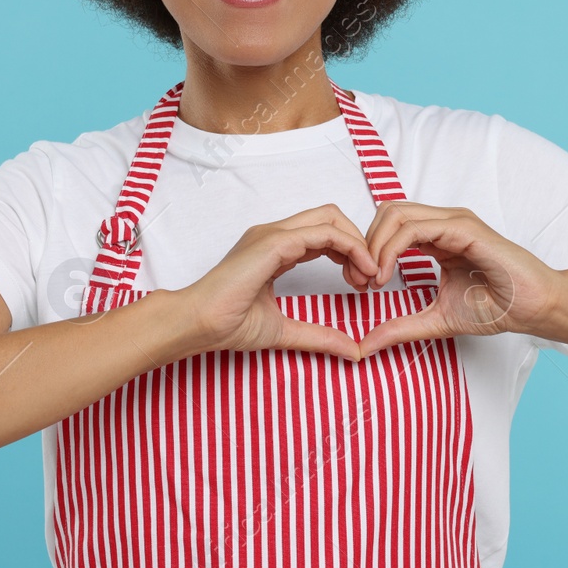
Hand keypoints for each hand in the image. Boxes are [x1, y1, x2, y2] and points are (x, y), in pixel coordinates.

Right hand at [169, 204, 380, 362]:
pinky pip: (323, 232)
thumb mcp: (284, 331)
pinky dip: (349, 247)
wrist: (197, 324)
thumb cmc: (226, 325)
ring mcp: (273, 234)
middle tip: (369, 278)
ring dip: (358, 244)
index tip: (361, 283)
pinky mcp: (273, 242)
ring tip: (368, 276)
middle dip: (359, 242)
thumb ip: (317, 335)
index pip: (323, 233)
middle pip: (331, 217)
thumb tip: (352, 350)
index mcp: (275, 249)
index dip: (349, 252)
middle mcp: (275, 235)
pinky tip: (360, 271)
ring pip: (331, 217)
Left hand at [357, 201, 567, 357]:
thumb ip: (400, 327)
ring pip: (395, 214)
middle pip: (386, 212)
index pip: (388, 226)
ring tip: (373, 279)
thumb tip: (363, 345)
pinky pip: (415, 228)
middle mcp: (442, 223)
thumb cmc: (497, 308)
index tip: (359, 285)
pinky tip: (387, 276)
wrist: (534, 308)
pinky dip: (391, 249)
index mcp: (436, 237)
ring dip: (374, 245)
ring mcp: (453, 221)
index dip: (367, 251)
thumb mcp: (436, 319)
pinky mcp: (463, 228)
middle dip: (364, 244)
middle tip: (360, 280)